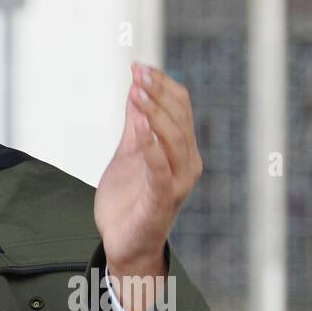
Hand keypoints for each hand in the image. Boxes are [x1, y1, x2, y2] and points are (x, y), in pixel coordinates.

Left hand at [94, 63, 201, 278]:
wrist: (124, 244)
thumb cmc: (130, 200)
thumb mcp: (129, 152)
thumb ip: (136, 123)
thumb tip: (136, 86)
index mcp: (182, 150)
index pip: (181, 107)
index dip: (162, 85)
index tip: (139, 66)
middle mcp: (187, 164)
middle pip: (180, 119)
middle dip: (158, 94)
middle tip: (138, 74)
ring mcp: (177, 183)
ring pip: (174, 141)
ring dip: (155, 114)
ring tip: (137, 92)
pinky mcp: (162, 201)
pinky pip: (161, 171)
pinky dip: (152, 147)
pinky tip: (141, 127)